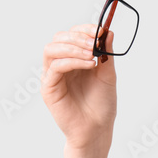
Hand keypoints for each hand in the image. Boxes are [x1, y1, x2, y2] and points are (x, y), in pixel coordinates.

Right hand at [41, 24, 116, 153]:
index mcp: (74, 59)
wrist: (97, 128)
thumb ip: (106, 53)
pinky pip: (55, 67)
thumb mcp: (108, 74)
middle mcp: (61, 65)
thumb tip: (108, 31)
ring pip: (52, 50)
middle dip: (78, 37)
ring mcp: (53, 76)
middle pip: (58, 38)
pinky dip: (72, 61)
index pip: (72, 34)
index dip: (84, 29)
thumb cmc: (102, 103)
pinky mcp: (49, 88)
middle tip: (95, 42)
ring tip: (92, 54)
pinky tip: (89, 64)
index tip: (101, 30)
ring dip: (73, 47)